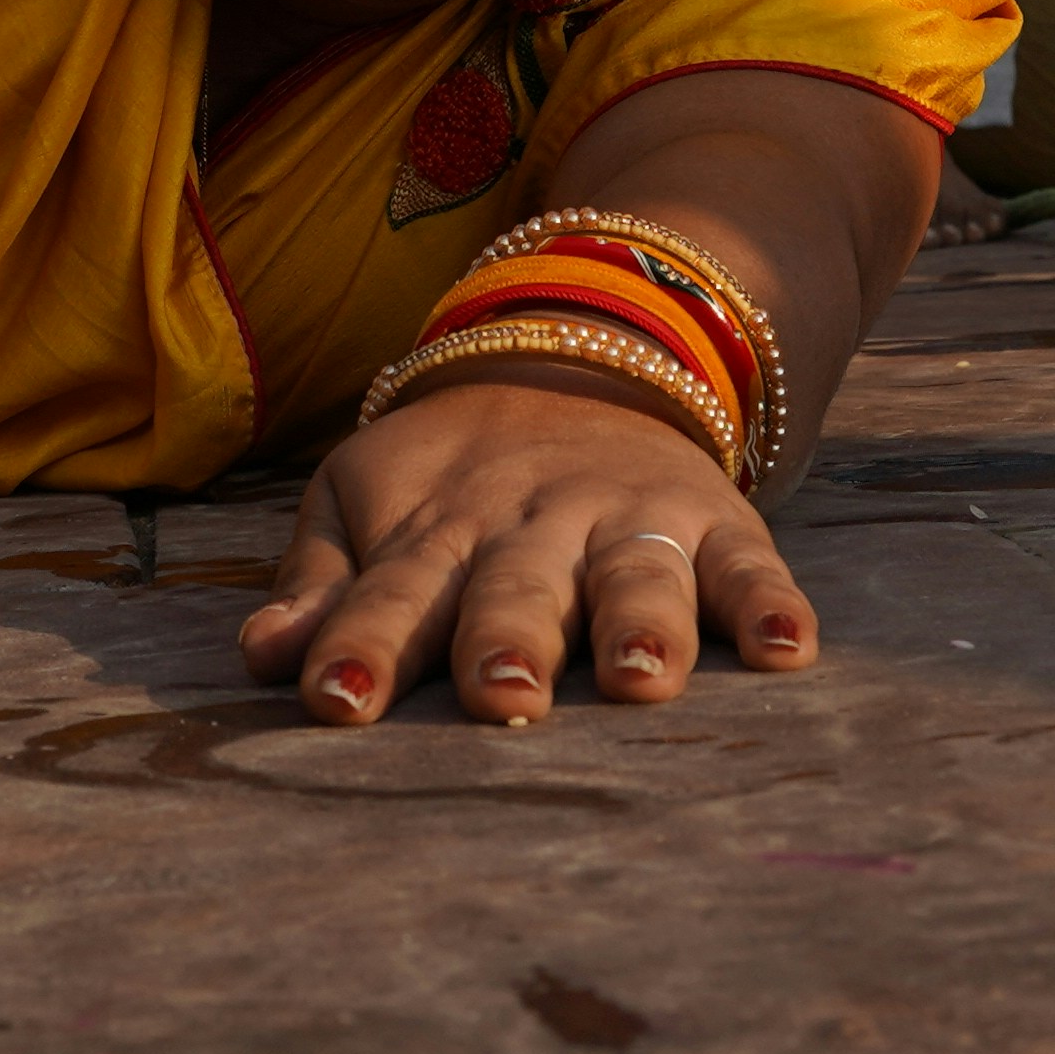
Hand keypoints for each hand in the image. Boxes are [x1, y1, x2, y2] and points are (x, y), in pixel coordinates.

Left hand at [239, 369, 810, 727]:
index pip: (392, 592)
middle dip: (507, 639)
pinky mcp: (713, 519)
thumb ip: (321, 581)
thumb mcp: (362, 496)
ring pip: (633, 571)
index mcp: (437, 527)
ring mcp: (627, 516)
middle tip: (499, 696)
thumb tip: (263, 654)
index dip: (363, 646)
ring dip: (640, 622)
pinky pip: (749, 562)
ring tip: (642, 678)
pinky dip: (771, 603)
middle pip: (516, 587)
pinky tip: (791, 651)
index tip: (338, 704)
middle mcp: (531, 523)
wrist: (577, 349)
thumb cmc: (450, 475)